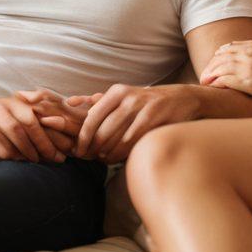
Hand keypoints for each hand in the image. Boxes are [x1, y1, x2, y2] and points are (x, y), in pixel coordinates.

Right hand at [0, 89, 85, 166]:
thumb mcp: (17, 105)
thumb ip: (38, 113)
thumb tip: (67, 125)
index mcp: (12, 104)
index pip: (33, 124)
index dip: (46, 142)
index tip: (58, 156)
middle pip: (21, 139)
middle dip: (35, 154)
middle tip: (43, 161)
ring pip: (8, 153)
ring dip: (21, 159)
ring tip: (27, 160)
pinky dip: (5, 161)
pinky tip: (10, 159)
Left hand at [72, 84, 200, 163]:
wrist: (182, 98)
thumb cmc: (146, 103)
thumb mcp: (124, 97)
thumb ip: (99, 103)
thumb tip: (69, 102)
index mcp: (116, 92)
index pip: (91, 117)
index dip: (82, 138)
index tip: (78, 151)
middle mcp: (127, 97)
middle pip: (102, 131)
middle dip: (94, 149)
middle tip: (92, 158)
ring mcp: (141, 106)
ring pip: (116, 139)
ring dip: (107, 155)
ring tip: (105, 160)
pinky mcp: (154, 117)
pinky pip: (132, 141)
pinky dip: (122, 154)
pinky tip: (119, 159)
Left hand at [199, 41, 251, 103]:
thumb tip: (243, 62)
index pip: (225, 49)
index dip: (216, 58)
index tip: (212, 68)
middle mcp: (247, 53)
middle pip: (218, 57)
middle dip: (208, 67)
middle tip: (204, 78)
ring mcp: (247, 66)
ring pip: (218, 67)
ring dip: (208, 76)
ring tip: (204, 84)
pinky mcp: (248, 81)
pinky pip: (224, 80)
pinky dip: (215, 83)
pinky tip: (213, 88)